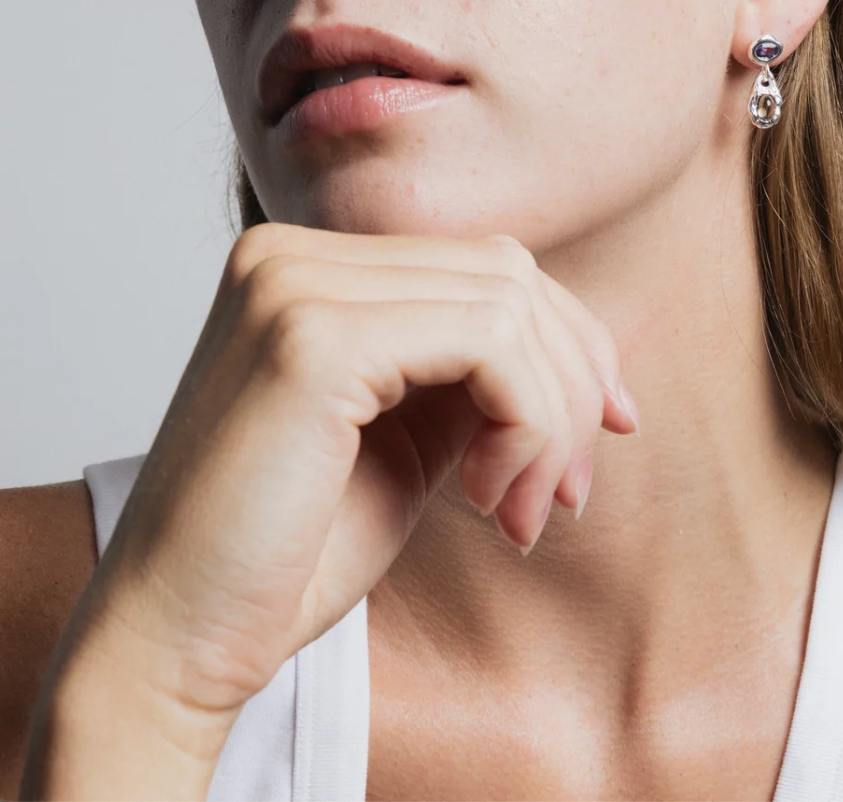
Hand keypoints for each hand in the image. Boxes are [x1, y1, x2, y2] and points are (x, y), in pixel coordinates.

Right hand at [24, 224, 636, 797]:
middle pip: (508, 275)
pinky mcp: (313, 337)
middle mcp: (290, 254)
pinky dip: (527, 424)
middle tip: (567, 493)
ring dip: (551, 421)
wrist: (172, 648)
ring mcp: (295, 285)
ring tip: (521, 513)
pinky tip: (489, 501)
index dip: (571, 342)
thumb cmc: (289, 556)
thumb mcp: (409, 435)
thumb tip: (583, 350)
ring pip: (511, 307)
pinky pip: (491, 345)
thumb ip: (472, 370)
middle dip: (572, 384)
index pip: (486, 266)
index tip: (609, 428)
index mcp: (306, 266)